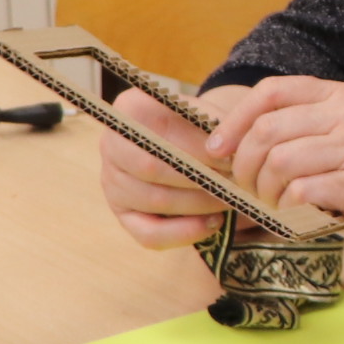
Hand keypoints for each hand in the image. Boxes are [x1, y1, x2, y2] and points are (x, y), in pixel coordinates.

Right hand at [97, 84, 248, 248]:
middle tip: (232, 183)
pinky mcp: (122, 214)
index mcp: (129, 109)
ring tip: (228, 199)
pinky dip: (184, 232)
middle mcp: (111, 144)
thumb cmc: (198, 127)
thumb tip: (228, 154)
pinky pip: (149, 234)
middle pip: (151, 168)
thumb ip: (215, 128)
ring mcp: (112, 182)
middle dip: (198, 178)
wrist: (187, 143)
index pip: (158, 132)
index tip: (231, 160)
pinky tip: (212, 223)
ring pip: (154, 200)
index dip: (197, 150)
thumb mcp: (206, 115)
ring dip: (198, 204)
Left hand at [204, 76, 343, 247]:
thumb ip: (326, 125)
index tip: (218, 148)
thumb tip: (264, 145)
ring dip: (261, 188)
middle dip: (241, 163)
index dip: (235, 120)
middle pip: (267, 129)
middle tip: (243, 186)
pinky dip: (286, 205)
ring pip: (279, 160)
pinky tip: (293, 212)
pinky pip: (303, 190)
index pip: (272, 92)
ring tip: (268, 203)